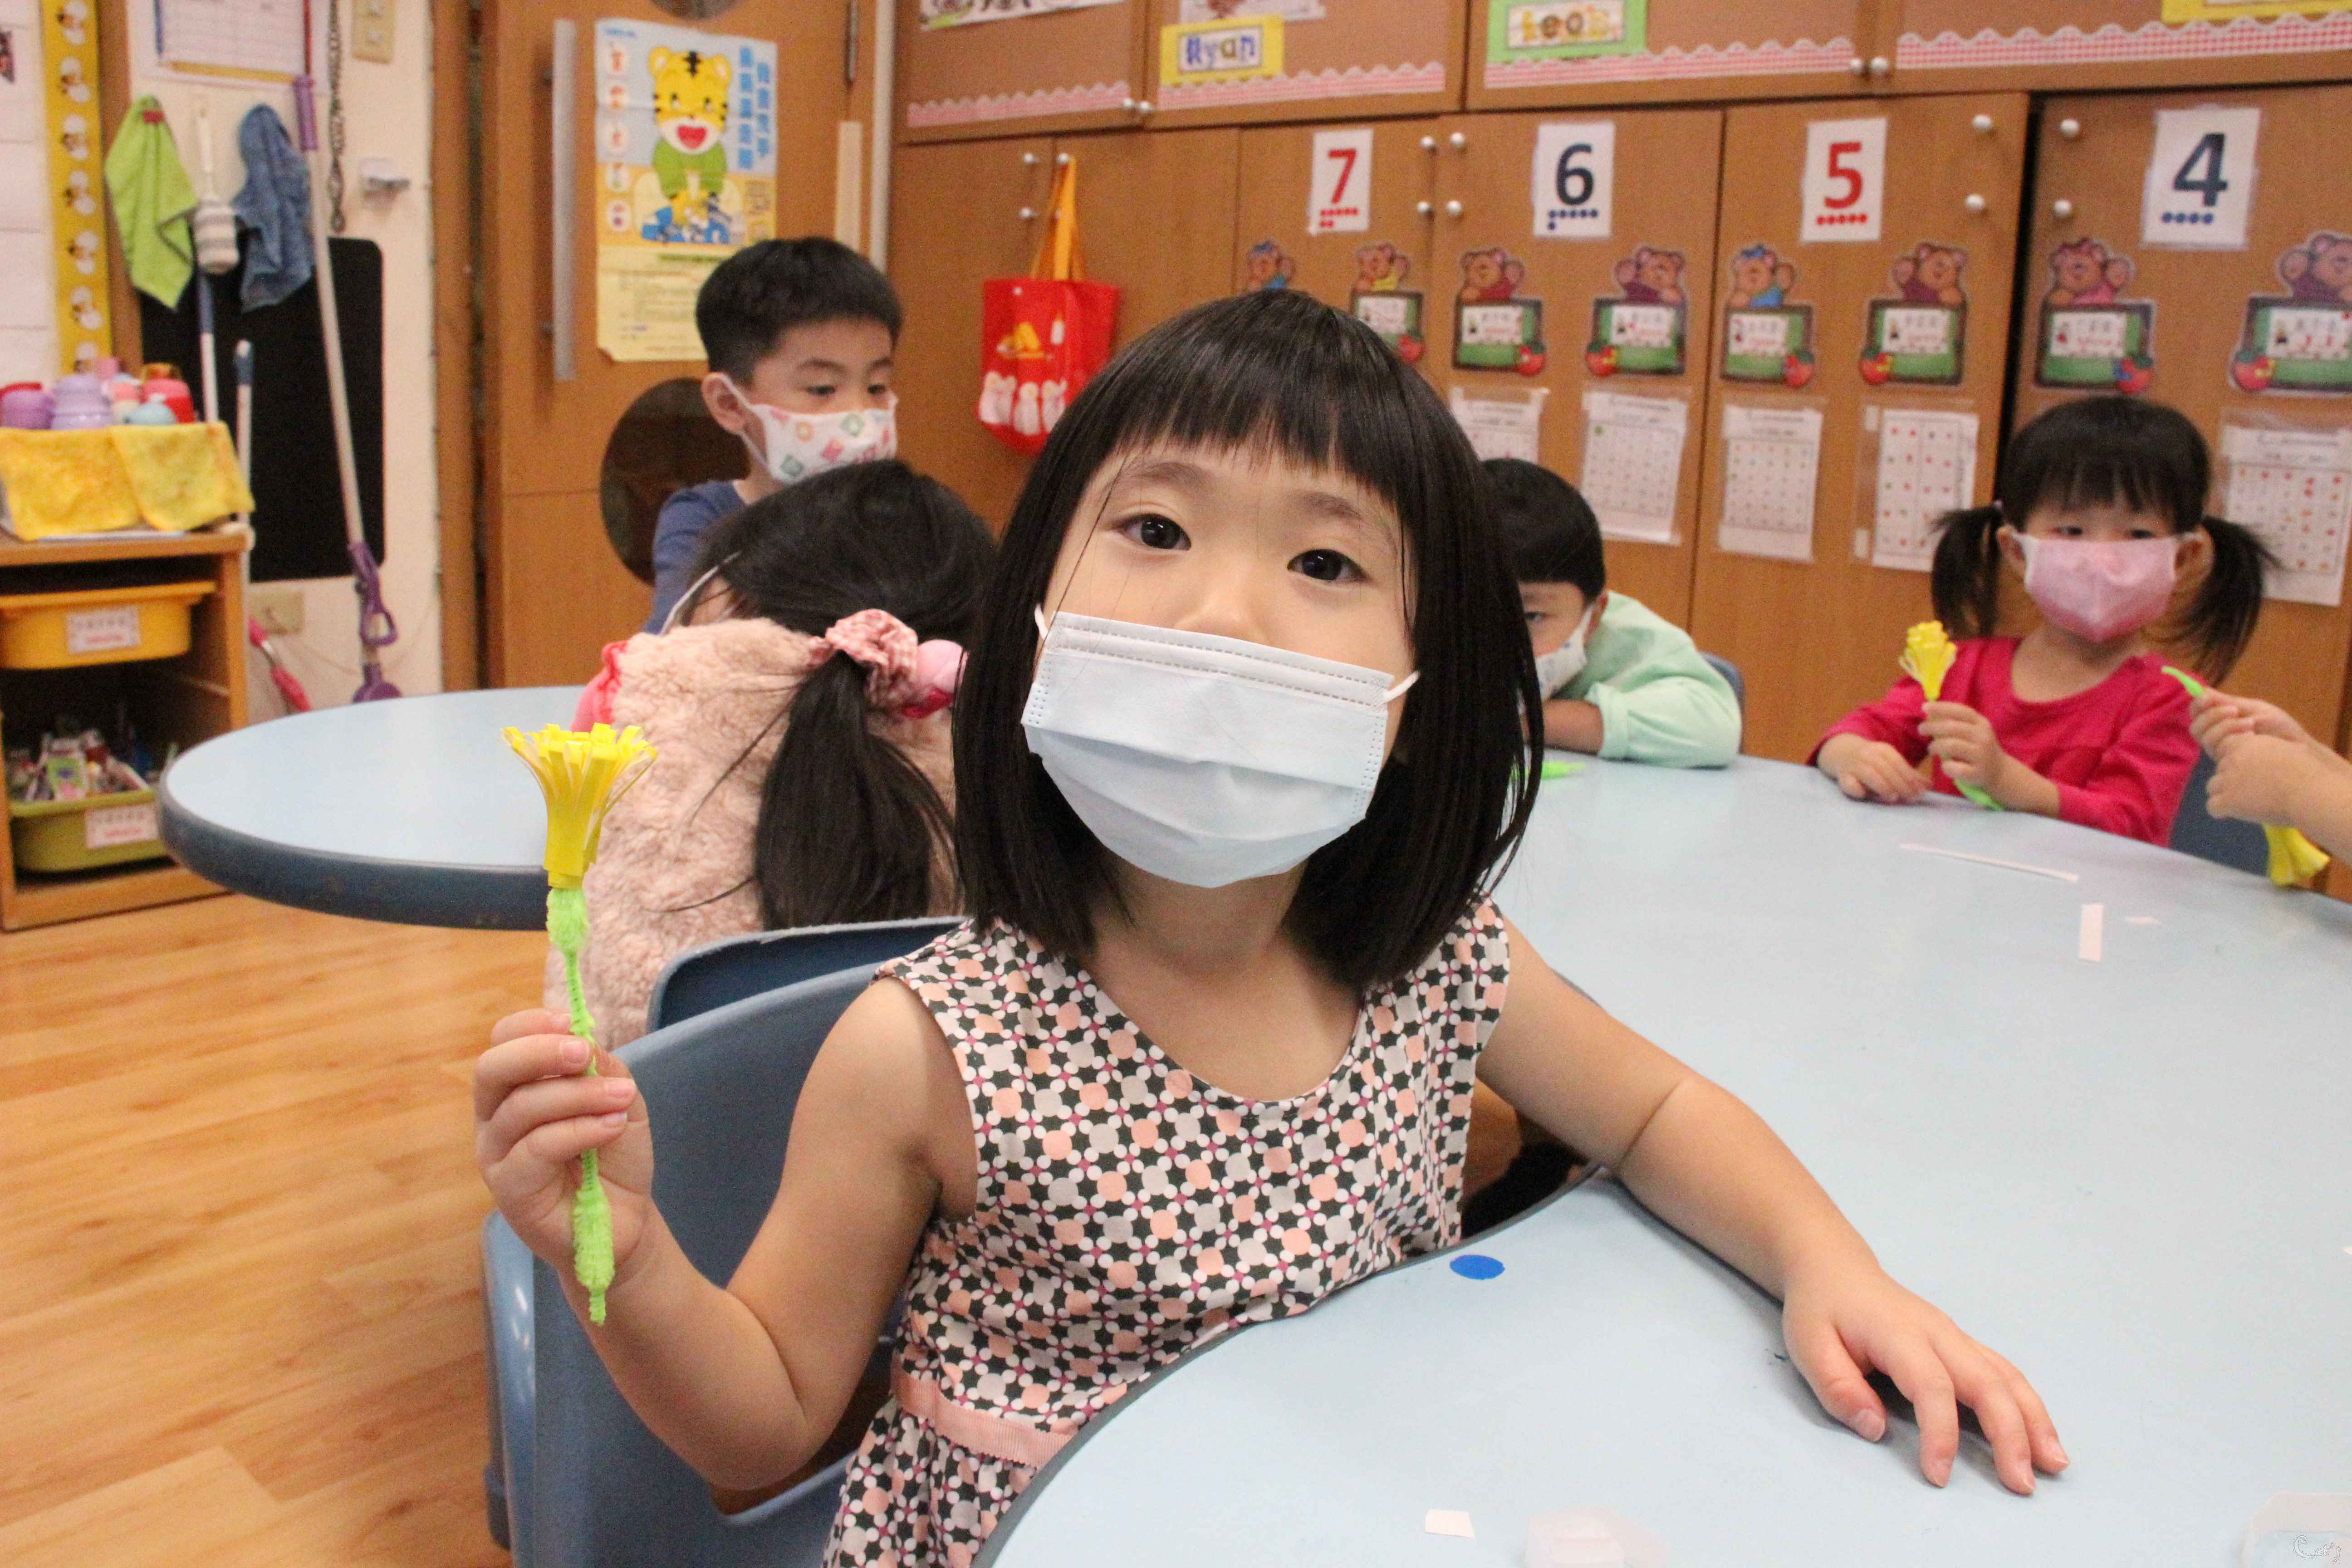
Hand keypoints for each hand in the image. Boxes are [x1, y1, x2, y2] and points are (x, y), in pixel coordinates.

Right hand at [475, 1007, 656, 1290]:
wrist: (625, 1218)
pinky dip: (580, 1130)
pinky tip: (611, 1126)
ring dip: (577, 1095)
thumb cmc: (612, 1155)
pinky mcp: (509, 1189)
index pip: (501, 1042)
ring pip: (521, 1107)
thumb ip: (600, 1067)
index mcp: (515, 1088)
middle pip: (492, 1069)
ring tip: (622, 1098)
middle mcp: (494, 1118)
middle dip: (538, 1052)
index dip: (530, 1025)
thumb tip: (582, 1041)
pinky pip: (537, 1147)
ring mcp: (497, 1155)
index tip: (571, 1021)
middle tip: (583, 1053)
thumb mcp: (617, 1097)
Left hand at [1783, 1263, 2066, 1493]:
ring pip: (2006, 1376)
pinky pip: (2004, 1373)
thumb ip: (1838, 1387)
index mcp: (1898, 1333)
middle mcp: (1938, 1333)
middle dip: (2010, 1434)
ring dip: (2034, 1420)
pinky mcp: (1962, 1344)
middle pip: (1986, 1382)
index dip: (1940, 1433)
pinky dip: (2028, 1405)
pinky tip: (2042, 1436)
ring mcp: (1955, 1336)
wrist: (1834, 1269)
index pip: (1932, 1386)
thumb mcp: (1808, 1346)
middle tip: (2021, 1484)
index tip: (1938, 1474)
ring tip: (2053, 1464)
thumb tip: (1875, 1428)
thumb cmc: (1821, 1310)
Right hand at [1829, 738, 1925, 804]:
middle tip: (1910, 798)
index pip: (1898, 763)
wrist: (1842, 752)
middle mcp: (1867, 755)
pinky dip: (1857, 789)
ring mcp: (1854, 765)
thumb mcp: (1890, 762)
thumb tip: (1928, 787)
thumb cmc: (1873, 761)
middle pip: (1886, 769)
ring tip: (1893, 798)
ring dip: (1882, 786)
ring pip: (1869, 774)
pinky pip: (1849, 783)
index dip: (1910, 778)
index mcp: (1882, 749)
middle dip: (1900, 784)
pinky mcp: (1842, 776)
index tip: (1920, 792)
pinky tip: (1865, 795)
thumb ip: (1908, 774)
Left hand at [1920, 701, 2006, 794]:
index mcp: (1981, 724)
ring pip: (1951, 745)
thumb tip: (1929, 713)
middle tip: (1921, 729)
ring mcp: (1981, 756)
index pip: (1961, 711)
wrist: (1999, 772)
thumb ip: (1956, 722)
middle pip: (1952, 728)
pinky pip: (1954, 768)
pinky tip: (1945, 765)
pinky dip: (1945, 766)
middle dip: (1932, 727)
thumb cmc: (1978, 748)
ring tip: (1931, 749)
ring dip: (1935, 746)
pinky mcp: (1977, 773)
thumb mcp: (1973, 731)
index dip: (1942, 708)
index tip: (1924, 707)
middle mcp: (1983, 737)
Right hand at [2190, 689, 2323, 757]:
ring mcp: (2221, 751)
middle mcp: (2217, 738)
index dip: (2198, 704)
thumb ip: (2227, 702)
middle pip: (2196, 726)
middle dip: (2212, 715)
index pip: (2197, 713)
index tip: (2208, 697)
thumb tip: (2203, 690)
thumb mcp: (2254, 709)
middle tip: (2234, 710)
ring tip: (2250, 722)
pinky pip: (2215, 746)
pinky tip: (2250, 734)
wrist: (2298, 747)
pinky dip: (2231, 734)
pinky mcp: (2227, 761)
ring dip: (2224, 725)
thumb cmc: (2280, 728)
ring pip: (2204, 736)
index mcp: (2222, 722)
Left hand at [2207, 731, 2329, 826]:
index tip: (2249, 771)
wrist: (2311, 791)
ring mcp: (2228, 780)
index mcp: (2247, 743)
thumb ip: (2269, 749)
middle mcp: (2233, 758)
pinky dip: (2222, 811)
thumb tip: (2268, 754)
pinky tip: (2236, 813)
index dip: (2236, 760)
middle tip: (2252, 790)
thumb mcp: (2287, 749)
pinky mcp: (2228, 800)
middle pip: (2220, 769)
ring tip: (2245, 803)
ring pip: (2213, 787)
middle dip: (2232, 778)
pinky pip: (2212, 807)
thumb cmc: (2308, 772)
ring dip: (2225, 794)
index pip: (2226, 748)